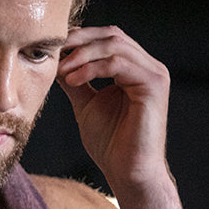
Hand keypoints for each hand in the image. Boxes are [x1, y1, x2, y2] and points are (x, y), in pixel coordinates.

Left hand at [55, 25, 170, 193]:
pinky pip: (118, 64)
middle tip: (55, 50)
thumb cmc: (111, 145)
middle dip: (80, 40)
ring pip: (114, 46)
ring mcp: (154, 74)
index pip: (108, 38)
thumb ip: (76, 81)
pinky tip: (73, 80)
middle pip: (112, 35)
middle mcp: (148, 67)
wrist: (128, 173)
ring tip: (61, 70)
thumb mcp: (86, 104)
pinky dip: (92, 68)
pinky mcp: (154, 85)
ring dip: (82, 55)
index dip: (80, 38)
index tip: (54, 48)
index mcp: (135, 69)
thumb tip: (58, 60)